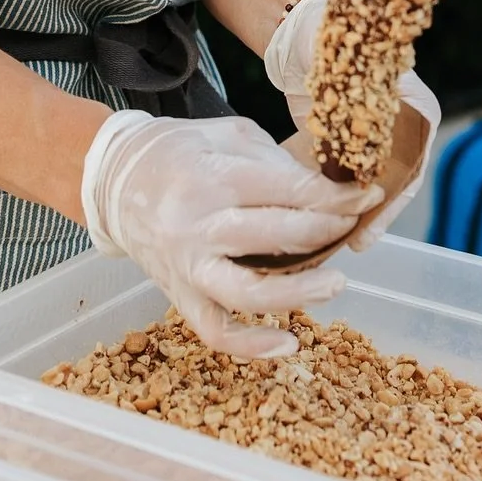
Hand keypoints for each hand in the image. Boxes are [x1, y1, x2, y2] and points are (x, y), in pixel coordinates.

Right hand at [80, 110, 383, 358]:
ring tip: (337, 285)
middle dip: (327, 231)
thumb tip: (328, 189)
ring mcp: (187, 264)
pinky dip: (251, 345)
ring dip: (298, 293)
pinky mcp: (178, 293)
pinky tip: (289, 344)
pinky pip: (215, 330)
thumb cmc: (179, 152)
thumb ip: (275, 160)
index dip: (336, 196)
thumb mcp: (227, 135)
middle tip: (353, 227)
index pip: (289, 190)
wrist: (114, 180)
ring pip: (247, 292)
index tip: (367, 196)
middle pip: (276, 236)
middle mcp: (198, 223)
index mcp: (213, 176)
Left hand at [264, 0, 441, 247]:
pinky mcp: (348, 146)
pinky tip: (314, 219)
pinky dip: (330, 199)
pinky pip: (344, 181)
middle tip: (352, 242)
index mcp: (419, 110)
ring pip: (368, 188)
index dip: (391, 200)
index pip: (411, 166)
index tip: (370, 224)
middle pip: (393, 184)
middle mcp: (404, 130)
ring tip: (333, 240)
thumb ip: (349, 95)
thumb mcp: (342, 62)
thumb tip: (345, 129)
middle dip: (371, 216)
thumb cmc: (330, 34)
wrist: (304, 29)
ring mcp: (376, 141)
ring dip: (351, 214)